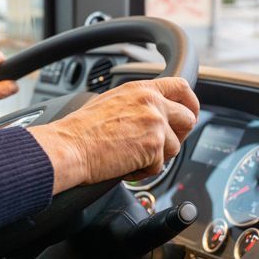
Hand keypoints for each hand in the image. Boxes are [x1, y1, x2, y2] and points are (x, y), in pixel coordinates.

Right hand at [28, 78, 199, 194]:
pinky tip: (125, 166)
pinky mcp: (153, 147)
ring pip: (175, 147)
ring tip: (131, 157)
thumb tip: (152, 114)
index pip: (181, 87)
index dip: (190, 103)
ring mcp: (155, 124)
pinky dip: (143, 172)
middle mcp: (152, 103)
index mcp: (141, 90)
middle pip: (189, 118)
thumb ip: (137, 104)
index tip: (189, 114)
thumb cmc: (80, 129)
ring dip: (157, 157)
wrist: (69, 147)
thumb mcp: (112, 101)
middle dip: (180, 136)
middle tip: (162, 146)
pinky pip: (159, 167)